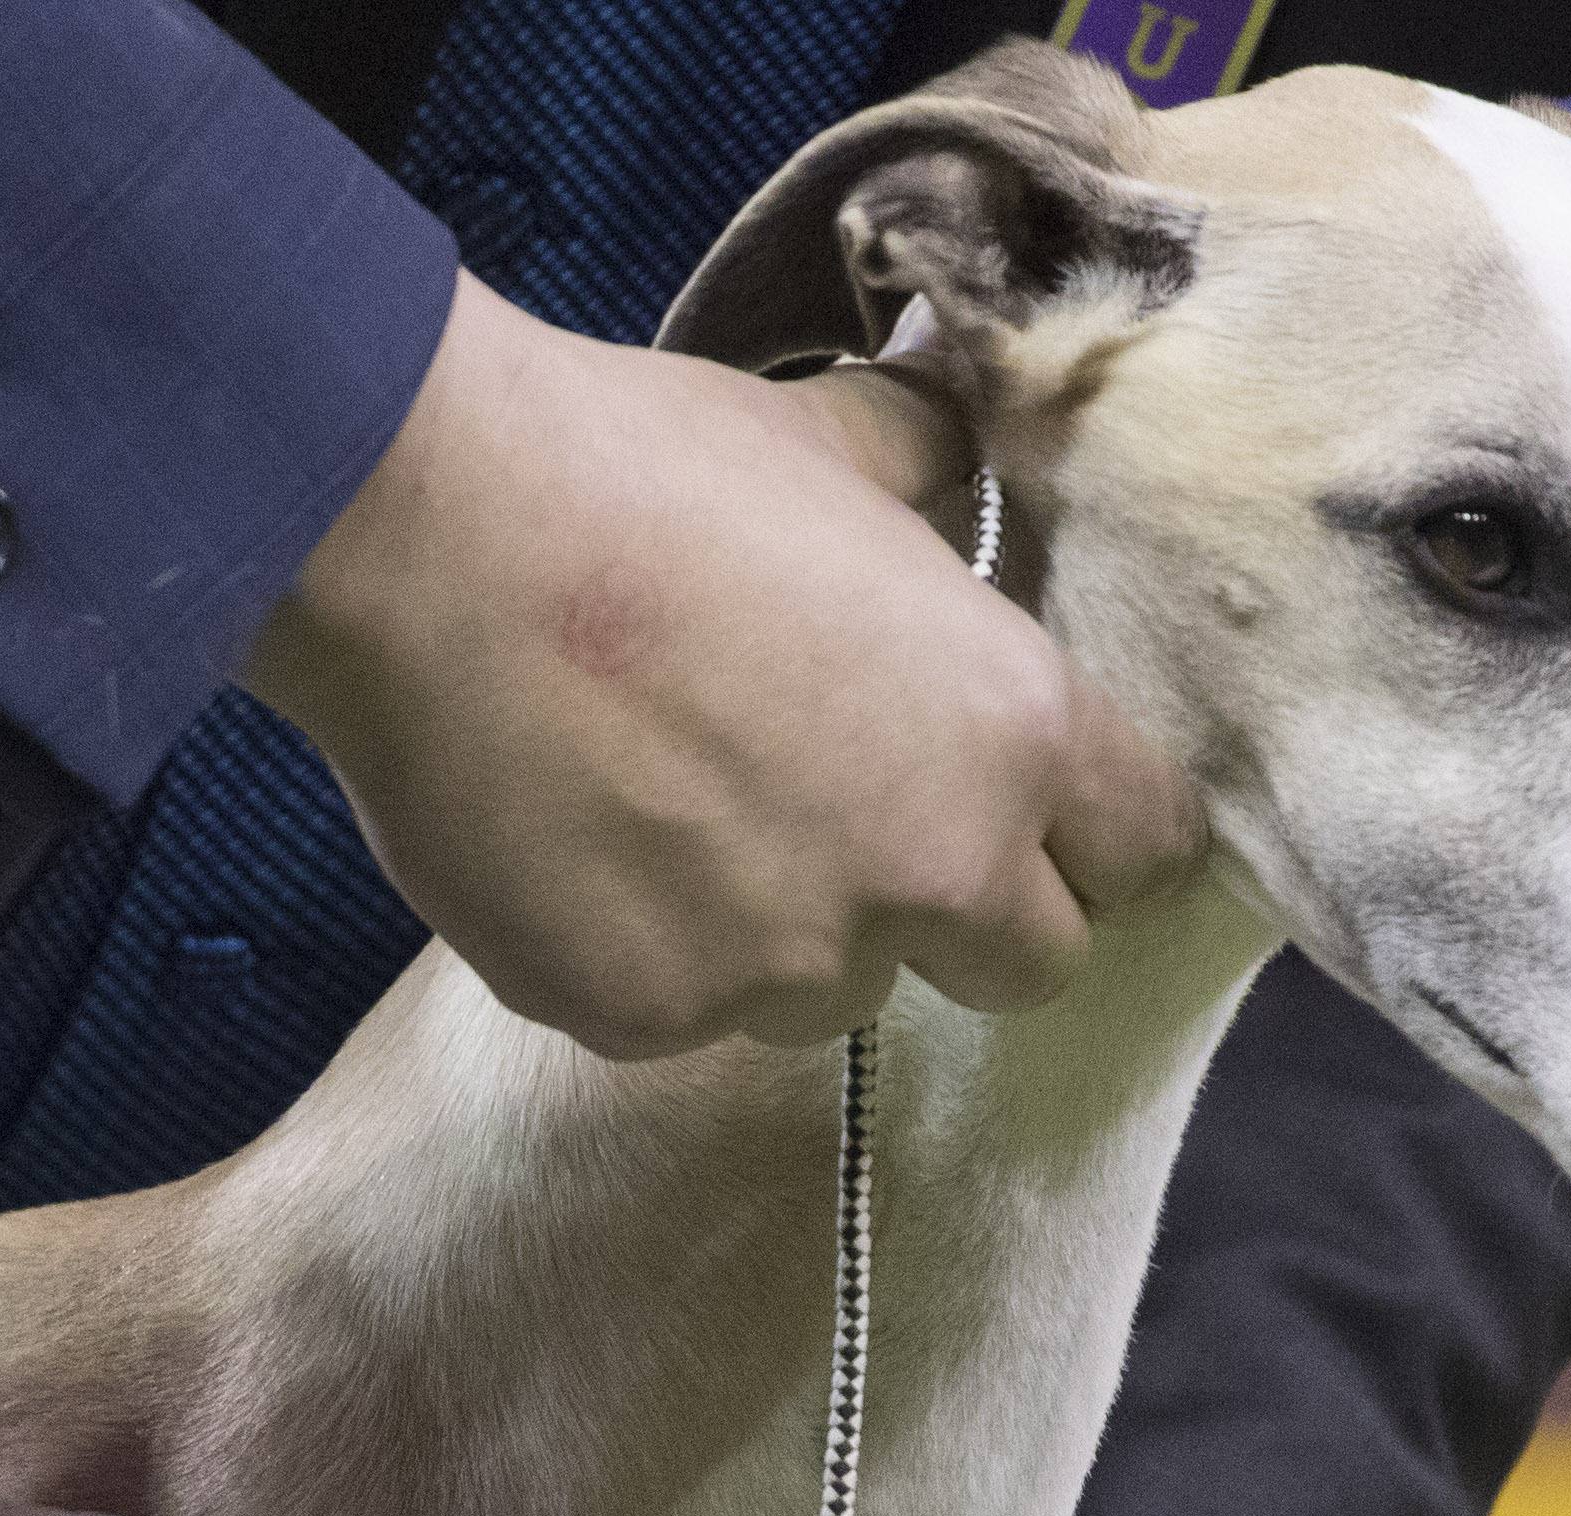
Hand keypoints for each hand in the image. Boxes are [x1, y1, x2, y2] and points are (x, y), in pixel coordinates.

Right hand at [241, 274, 1209, 1057]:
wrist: (425, 544)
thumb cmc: (638, 468)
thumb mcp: (830, 441)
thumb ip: (924, 478)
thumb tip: (949, 454)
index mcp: (1009, 732)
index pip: (1145, 848)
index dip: (1096, 826)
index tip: (1041, 803)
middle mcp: (922, 878)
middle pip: (1025, 967)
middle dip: (964, 908)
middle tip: (858, 819)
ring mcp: (775, 970)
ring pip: (833, 996)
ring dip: (792, 933)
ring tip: (678, 816)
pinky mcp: (637, 1019)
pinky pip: (678, 1010)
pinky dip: (644, 950)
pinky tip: (576, 844)